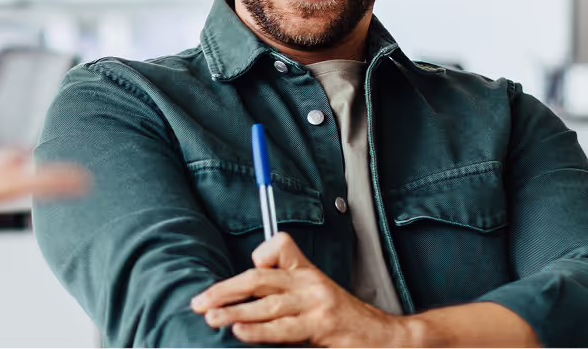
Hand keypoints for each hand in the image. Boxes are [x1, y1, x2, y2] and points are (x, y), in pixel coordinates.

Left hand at [190, 233, 410, 346]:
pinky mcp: (322, 325)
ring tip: (211, 318)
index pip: (277, 249)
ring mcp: (316, 304)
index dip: (256, 258)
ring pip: (266, 303)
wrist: (387, 339)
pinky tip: (239, 332)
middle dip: (224, 290)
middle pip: (259, 278)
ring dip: (233, 312)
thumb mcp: (319, 299)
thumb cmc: (349, 324)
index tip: (236, 279)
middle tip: (199, 302)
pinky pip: (283, 327)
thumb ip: (287, 296)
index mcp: (307, 273)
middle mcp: (310, 283)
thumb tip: (247, 304)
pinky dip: (258, 330)